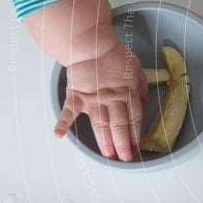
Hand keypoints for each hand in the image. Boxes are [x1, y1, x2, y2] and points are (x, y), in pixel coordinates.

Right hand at [54, 42, 147, 160]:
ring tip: (108, 155)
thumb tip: (144, 99)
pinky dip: (62, 122)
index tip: (136, 148)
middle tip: (124, 158)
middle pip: (119, 125)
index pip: (134, 118)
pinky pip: (69, 111)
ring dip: (104, 141)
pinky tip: (58, 135)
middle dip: (123, 143)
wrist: (92, 44)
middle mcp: (112, 99)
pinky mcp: (77, 95)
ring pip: (100, 124)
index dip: (135, 134)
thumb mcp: (135, 66)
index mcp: (127, 93)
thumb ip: (140, 84)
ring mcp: (93, 99)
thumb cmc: (114, 54)